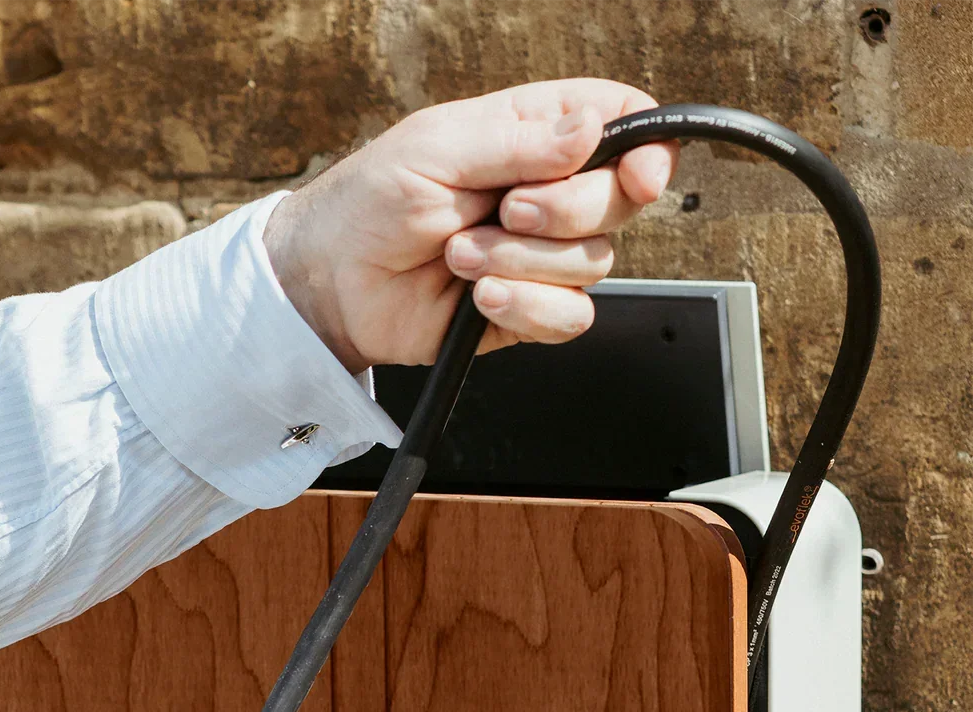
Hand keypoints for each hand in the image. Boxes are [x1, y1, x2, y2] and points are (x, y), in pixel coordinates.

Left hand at [263, 78, 678, 373]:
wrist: (334, 283)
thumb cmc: (372, 201)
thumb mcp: (436, 150)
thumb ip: (518, 141)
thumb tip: (594, 126)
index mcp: (532, 136)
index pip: (622, 126)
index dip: (646, 147)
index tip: (637, 172)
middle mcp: (547, 196)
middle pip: (619, 201)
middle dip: (565, 211)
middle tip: (503, 211)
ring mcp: (540, 257)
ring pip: (594, 264)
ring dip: (522, 261)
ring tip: (459, 255)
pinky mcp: (528, 310)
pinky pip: (570, 317)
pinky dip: (529, 307)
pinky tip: (481, 297)